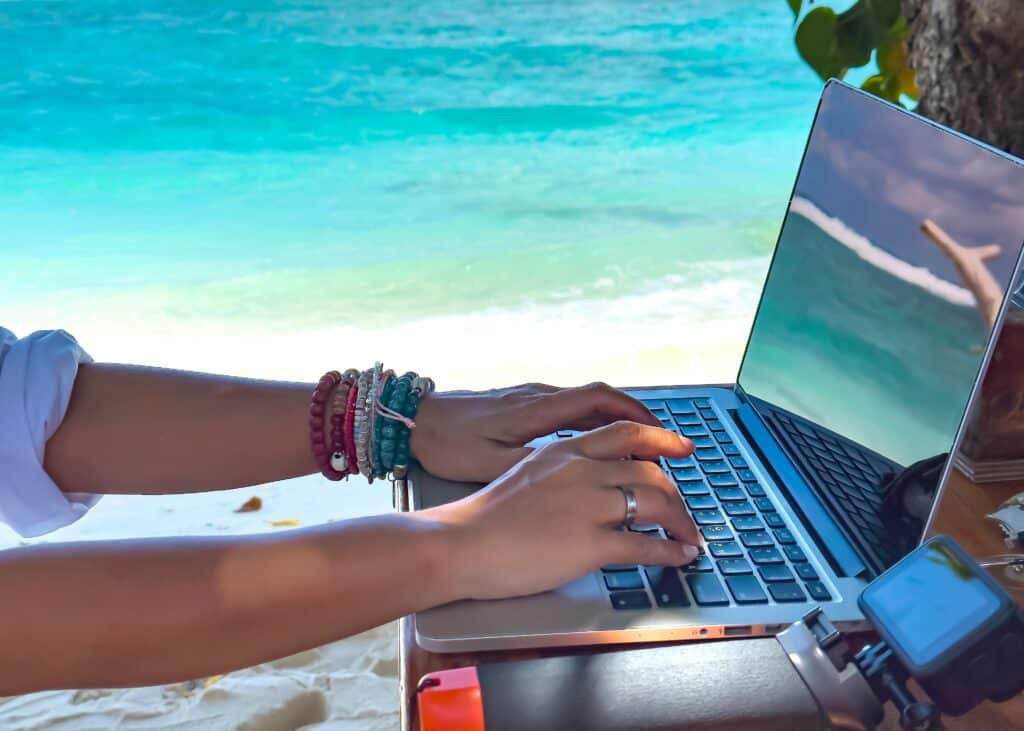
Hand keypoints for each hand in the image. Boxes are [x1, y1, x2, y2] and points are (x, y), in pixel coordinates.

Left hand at [410, 381, 661, 482]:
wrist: (411, 419)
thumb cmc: (448, 443)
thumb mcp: (490, 463)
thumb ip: (535, 465)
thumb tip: (580, 476)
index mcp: (537, 410)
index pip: (600, 401)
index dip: (638, 416)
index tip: (665, 437)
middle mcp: (540, 397)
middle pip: (603, 399)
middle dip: (640, 420)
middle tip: (668, 447)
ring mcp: (531, 398)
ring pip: (588, 404)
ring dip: (620, 423)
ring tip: (643, 451)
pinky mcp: (521, 405)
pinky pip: (572, 409)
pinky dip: (597, 424)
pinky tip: (602, 447)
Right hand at [421, 421, 699, 600]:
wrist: (461, 543)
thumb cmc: (485, 517)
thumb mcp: (527, 475)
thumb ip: (563, 474)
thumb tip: (592, 489)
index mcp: (565, 452)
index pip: (627, 435)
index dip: (662, 439)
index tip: (682, 446)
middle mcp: (581, 471)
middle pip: (650, 472)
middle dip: (676, 494)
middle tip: (683, 512)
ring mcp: (587, 506)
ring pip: (655, 503)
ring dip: (681, 522)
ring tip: (689, 537)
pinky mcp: (588, 544)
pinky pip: (644, 545)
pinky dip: (670, 551)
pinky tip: (678, 557)